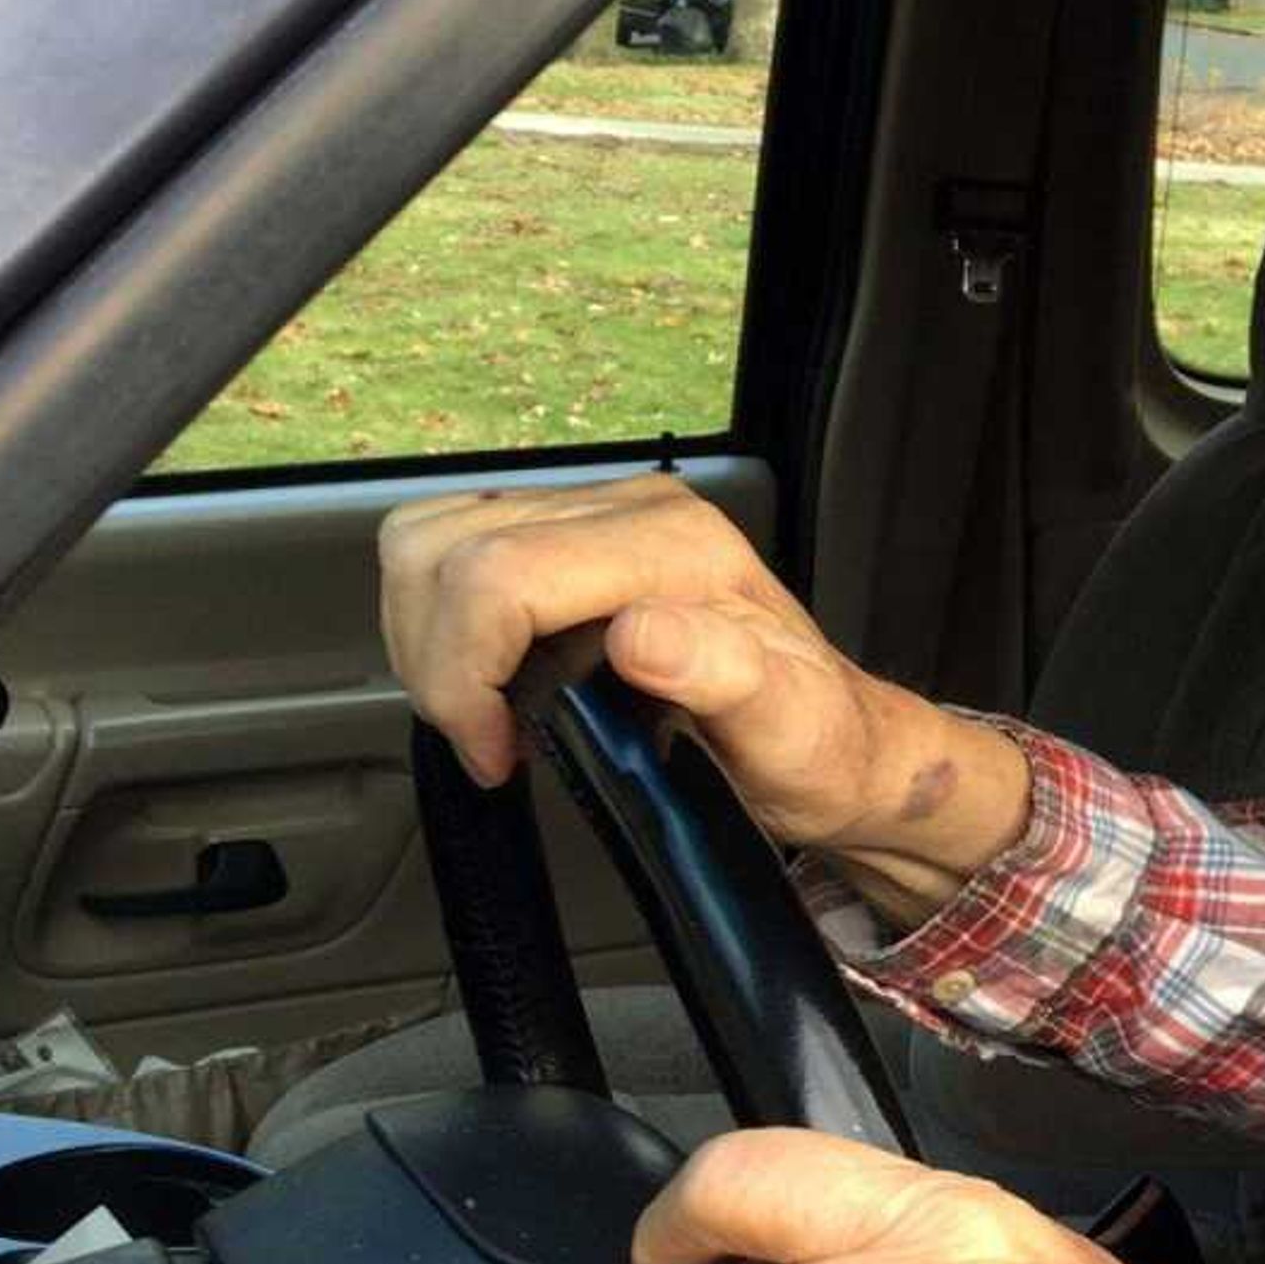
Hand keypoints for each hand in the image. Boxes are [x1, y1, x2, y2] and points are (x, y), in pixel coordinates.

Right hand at [376, 475, 1026, 912]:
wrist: (837, 738)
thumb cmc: (814, 742)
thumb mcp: (786, 729)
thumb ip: (721, 676)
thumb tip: (640, 636)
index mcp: (676, 548)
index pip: (501, 575)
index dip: (466, 672)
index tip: (496, 751)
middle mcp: (634, 512)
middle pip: (448, 550)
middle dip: (439, 660)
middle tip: (485, 738)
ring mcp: (597, 516)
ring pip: (431, 539)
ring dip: (427, 637)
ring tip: (481, 711)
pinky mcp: (570, 536)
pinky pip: (449, 548)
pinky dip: (437, 620)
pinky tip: (486, 677)